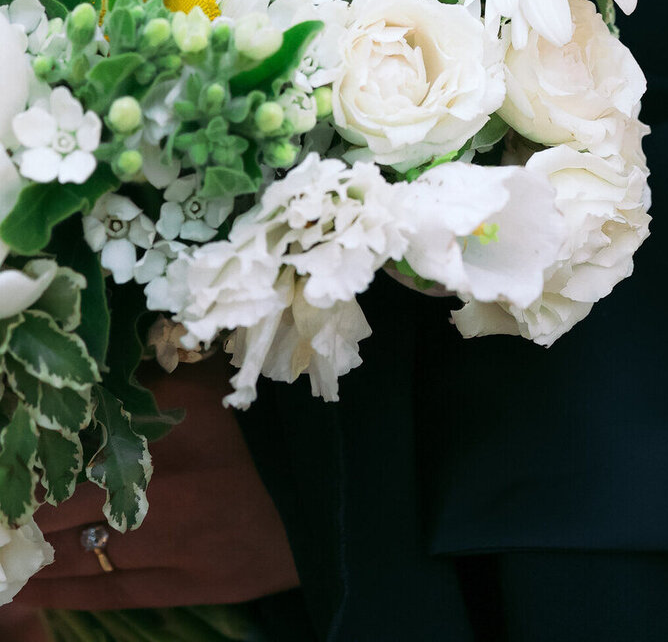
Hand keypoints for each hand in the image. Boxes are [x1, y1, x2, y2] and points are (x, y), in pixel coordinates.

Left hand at [1, 354, 299, 613]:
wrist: (330, 495)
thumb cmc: (267, 429)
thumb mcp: (209, 387)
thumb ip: (148, 386)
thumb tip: (92, 381)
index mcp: (170, 430)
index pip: (76, 450)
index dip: (33, 466)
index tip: (11, 469)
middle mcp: (166, 489)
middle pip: (67, 505)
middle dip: (26, 512)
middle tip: (4, 516)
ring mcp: (176, 544)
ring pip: (79, 554)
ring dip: (36, 554)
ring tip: (8, 553)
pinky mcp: (190, 586)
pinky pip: (111, 591)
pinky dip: (66, 590)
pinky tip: (35, 587)